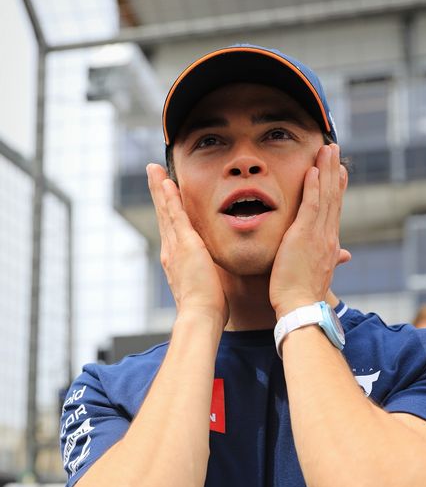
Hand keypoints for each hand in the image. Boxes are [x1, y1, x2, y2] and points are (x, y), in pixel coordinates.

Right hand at [147, 164, 228, 324]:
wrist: (200, 317)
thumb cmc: (208, 308)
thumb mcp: (206, 286)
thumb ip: (207, 276)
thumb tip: (213, 276)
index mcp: (177, 261)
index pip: (171, 229)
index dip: (167, 210)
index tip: (165, 195)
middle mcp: (171, 252)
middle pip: (163, 216)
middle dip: (158, 193)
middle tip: (152, 172)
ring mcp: (176, 248)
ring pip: (166, 212)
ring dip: (160, 188)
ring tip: (154, 169)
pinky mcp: (186, 246)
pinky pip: (176, 216)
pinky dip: (170, 199)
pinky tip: (166, 182)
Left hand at [269, 144, 349, 317]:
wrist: (301, 307)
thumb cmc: (304, 295)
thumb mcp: (320, 274)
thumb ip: (331, 260)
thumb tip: (345, 255)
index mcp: (330, 244)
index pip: (335, 210)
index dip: (337, 189)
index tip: (340, 172)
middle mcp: (329, 236)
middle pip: (334, 197)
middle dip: (334, 171)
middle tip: (334, 149)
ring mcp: (319, 235)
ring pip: (325, 196)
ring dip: (326, 170)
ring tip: (327, 149)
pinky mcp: (305, 236)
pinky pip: (311, 205)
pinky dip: (314, 187)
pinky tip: (313, 170)